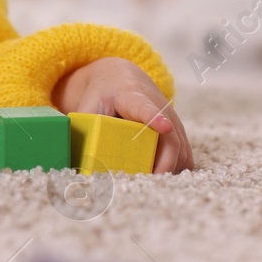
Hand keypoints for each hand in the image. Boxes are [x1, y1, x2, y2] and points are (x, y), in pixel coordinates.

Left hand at [52, 57, 193, 173]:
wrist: (122, 78)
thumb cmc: (103, 96)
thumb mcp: (89, 106)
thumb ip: (85, 130)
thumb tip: (78, 161)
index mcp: (132, 96)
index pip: (145, 107)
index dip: (155, 118)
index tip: (165, 127)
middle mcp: (159, 106)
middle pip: (170, 136)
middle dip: (165, 161)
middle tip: (150, 181)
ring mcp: (172, 119)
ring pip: (181, 148)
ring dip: (170, 169)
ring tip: (150, 183)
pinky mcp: (178, 131)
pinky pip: (184, 154)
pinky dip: (175, 169)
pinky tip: (159, 177)